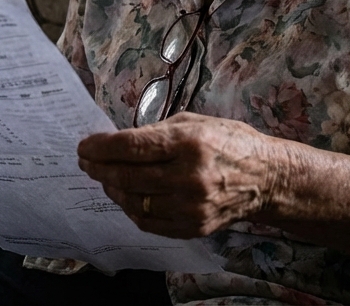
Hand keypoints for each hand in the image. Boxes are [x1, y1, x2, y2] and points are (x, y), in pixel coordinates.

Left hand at [76, 112, 286, 237]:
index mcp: (188, 143)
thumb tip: (118, 143)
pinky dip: (131, 209)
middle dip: (99, 169)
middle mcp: (188, 176)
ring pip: (133, 202)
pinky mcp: (192, 227)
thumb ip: (156, 133)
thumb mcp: (194, 122)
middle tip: (86, 162)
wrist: (266, 178)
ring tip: (105, 178)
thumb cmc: (229, 142)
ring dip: (112, 189)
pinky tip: (125, 196)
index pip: (130, 147)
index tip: (84, 147)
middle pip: (127, 177)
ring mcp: (190, 206)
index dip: (100, 148)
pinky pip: (148, 221)